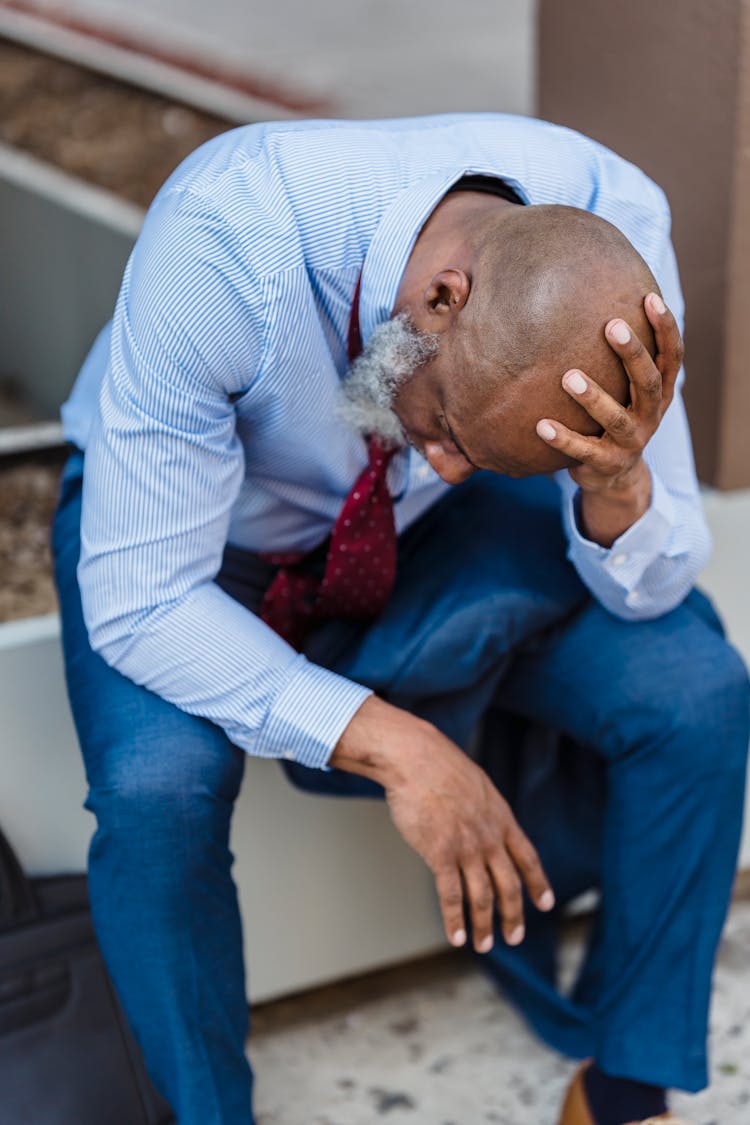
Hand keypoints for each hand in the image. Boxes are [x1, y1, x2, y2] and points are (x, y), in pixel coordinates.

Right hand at [330, 696, 554, 952]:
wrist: (416, 758)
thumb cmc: (439, 766)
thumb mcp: (476, 784)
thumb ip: (483, 809)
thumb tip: (481, 821)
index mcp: (501, 818)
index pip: (528, 857)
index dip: (538, 883)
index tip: (545, 903)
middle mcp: (490, 837)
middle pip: (509, 884)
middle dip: (513, 915)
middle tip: (515, 936)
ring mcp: (467, 847)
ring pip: (483, 896)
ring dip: (485, 925)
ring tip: (484, 945)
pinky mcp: (440, 854)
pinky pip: (451, 895)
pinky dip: (455, 919)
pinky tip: (457, 936)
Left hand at [535, 292, 682, 544]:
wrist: (615, 476)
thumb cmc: (616, 417)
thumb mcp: (627, 391)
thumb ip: (619, 360)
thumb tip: (590, 303)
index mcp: (659, 393)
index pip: (671, 357)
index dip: (665, 329)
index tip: (650, 298)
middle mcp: (650, 415)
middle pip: (647, 381)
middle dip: (632, 353)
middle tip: (612, 325)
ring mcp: (630, 442)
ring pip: (615, 418)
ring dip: (593, 397)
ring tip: (568, 377)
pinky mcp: (606, 464)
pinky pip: (583, 451)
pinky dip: (563, 438)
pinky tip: (541, 425)